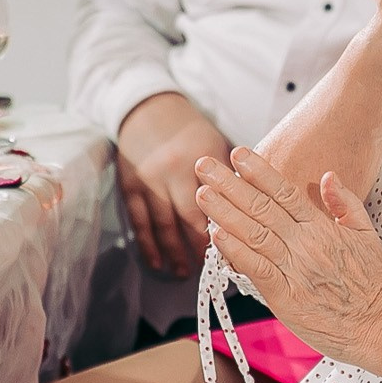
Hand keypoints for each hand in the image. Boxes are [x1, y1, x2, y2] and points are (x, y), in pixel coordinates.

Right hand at [115, 91, 230, 278]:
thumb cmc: (191, 130)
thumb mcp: (217, 145)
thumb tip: (251, 213)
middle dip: (202, 246)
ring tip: (186, 272)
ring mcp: (149, 180)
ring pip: (164, 224)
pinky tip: (158, 263)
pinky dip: (149, 245)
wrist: (148, 109)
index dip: (228, 229)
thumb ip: (232, 176)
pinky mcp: (130, 186)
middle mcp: (174, 170)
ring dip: (175, 252)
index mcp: (202, 159)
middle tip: (214, 269)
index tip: (240, 251)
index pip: (219, 202)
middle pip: (190, 217)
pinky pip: (140, 222)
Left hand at [194, 149, 381, 370]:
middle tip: (204, 166)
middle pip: (261, 208)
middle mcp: (305, 243)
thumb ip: (346, 203)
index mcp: (323, 227)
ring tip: (202, 193)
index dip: (259, 172)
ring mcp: (294, 269)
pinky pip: (255, 268)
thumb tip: (328, 175)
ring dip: (224, 212)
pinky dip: (234, 251)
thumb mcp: (367, 234)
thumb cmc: (374, 283)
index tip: (238, 154)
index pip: (285, 192)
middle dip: (229, 185)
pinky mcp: (285, 296)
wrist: (380, 325)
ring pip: (253, 234)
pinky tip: (215, 236)